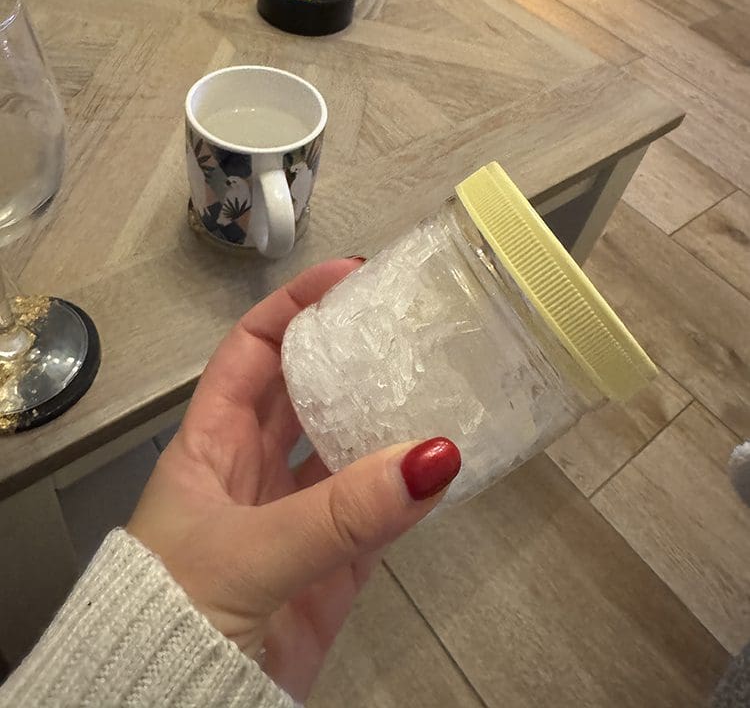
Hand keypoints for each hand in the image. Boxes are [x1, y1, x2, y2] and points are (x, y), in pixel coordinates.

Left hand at [128, 259, 460, 701]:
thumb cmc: (172, 616)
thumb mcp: (248, 552)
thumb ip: (339, 513)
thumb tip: (432, 460)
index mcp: (209, 445)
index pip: (251, 351)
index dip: (294, 307)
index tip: (346, 277)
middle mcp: (251, 471)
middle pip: (306, 391)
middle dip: (349, 354)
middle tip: (406, 323)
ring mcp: (292, 518)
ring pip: (347, 451)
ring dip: (386, 423)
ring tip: (437, 381)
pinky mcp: (327, 569)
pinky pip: (374, 516)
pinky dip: (406, 495)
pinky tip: (442, 467)